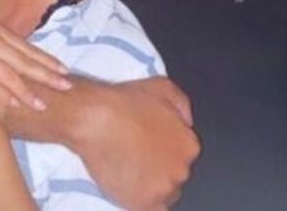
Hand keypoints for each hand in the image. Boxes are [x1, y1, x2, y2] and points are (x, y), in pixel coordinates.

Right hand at [0, 9, 71, 108]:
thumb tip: (3, 41)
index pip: (25, 46)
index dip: (45, 58)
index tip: (62, 68)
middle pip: (24, 59)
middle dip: (47, 73)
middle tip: (67, 84)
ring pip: (9, 73)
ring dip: (28, 90)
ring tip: (44, 103)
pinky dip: (3, 93)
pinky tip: (16, 104)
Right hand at [74, 77, 199, 210]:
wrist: (97, 119)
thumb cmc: (128, 101)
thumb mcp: (164, 87)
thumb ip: (183, 106)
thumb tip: (187, 122)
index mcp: (189, 145)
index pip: (183, 152)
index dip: (165, 145)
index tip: (149, 141)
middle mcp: (182, 170)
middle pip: (174, 173)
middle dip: (160, 164)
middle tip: (138, 152)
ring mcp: (163, 190)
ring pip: (162, 192)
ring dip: (151, 183)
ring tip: (130, 167)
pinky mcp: (143, 205)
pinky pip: (150, 208)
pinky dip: (141, 198)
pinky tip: (128, 183)